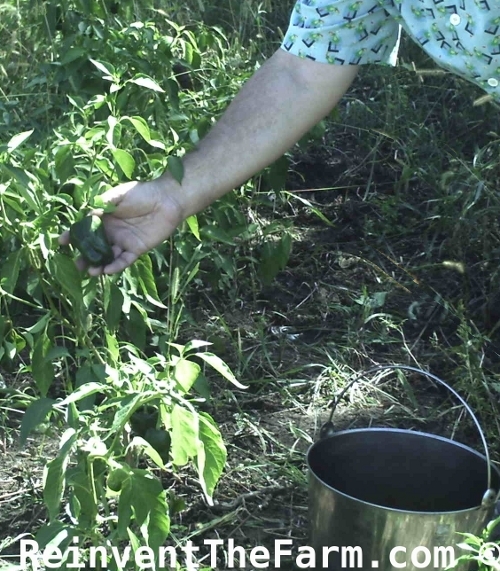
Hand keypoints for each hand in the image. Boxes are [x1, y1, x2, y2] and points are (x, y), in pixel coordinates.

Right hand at [59, 180, 183, 274]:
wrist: (167, 200)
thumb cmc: (143, 193)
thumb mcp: (119, 195)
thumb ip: (103, 204)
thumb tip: (88, 215)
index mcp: (105, 218)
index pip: (85, 229)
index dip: (73, 235)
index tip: (62, 242)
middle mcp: (112, 232)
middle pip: (95, 247)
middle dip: (85, 256)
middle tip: (77, 264)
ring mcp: (124, 242)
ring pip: (108, 257)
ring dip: (99, 265)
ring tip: (91, 271)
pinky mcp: (137, 249)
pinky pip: (124, 260)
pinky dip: (115, 266)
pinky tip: (107, 270)